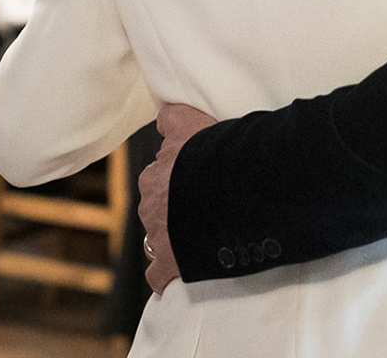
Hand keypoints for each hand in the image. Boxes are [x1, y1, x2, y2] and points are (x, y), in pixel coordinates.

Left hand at [139, 102, 216, 294]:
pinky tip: (184, 271)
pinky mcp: (167, 262)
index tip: (193, 180)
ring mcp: (157, 233)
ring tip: (201, 238)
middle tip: (204, 209)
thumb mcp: (196, 122)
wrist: (235, 189)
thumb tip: (164, 111)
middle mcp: (152, 199)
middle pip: (157, 204)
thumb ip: (176, 117)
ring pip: (156, 237)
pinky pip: (158, 274)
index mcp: (157, 169)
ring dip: (173, 238)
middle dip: (174, 208)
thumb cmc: (221, 152)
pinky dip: (168, 274)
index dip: (176, 176)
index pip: (158, 172)